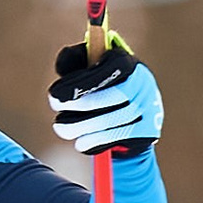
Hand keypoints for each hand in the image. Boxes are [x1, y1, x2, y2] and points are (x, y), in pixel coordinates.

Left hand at [48, 36, 161, 156]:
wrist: (131, 111)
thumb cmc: (100, 85)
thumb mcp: (87, 67)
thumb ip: (74, 60)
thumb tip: (65, 60)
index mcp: (128, 62)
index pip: (110, 69)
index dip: (82, 83)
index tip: (54, 95)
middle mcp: (143, 83)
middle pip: (114, 97)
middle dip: (80, 108)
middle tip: (56, 117)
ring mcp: (148, 108)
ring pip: (114, 120)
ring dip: (83, 127)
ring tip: (62, 129)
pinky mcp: (147, 131)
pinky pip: (119, 138)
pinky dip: (96, 142)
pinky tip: (81, 143)